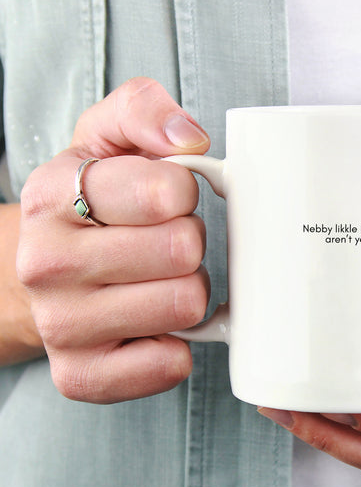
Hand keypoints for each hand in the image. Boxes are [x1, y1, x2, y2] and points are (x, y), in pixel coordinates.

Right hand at [17, 78, 210, 402]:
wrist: (46, 273)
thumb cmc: (93, 205)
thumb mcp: (106, 139)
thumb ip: (144, 111)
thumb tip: (189, 138)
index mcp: (53, 195)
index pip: (169, 192)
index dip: (184, 193)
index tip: (167, 198)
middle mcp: (47, 263)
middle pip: (184, 251)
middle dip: (189, 243)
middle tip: (164, 245)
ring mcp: (61, 325)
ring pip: (186, 305)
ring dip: (187, 291)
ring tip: (158, 280)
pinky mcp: (82, 375)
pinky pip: (170, 364)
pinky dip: (178, 344)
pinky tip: (155, 325)